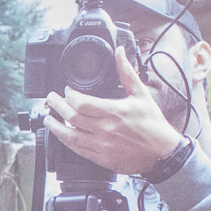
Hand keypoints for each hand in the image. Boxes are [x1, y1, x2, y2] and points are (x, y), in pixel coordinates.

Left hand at [41, 48, 183, 174]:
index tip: (66, 90)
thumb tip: (120, 52)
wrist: (162, 153)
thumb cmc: (153, 124)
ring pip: (71, 136)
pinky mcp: (102, 159)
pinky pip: (78, 150)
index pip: (83, 103)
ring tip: (48, 118)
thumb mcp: (142, 95)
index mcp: (115, 111)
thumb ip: (127, 73)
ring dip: (56, 126)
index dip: (69, 95)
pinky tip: (61, 135)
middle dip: (57, 106)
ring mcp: (103, 146)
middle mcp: (107, 129)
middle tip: (50, 100)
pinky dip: (67, 142)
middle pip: (73, 117)